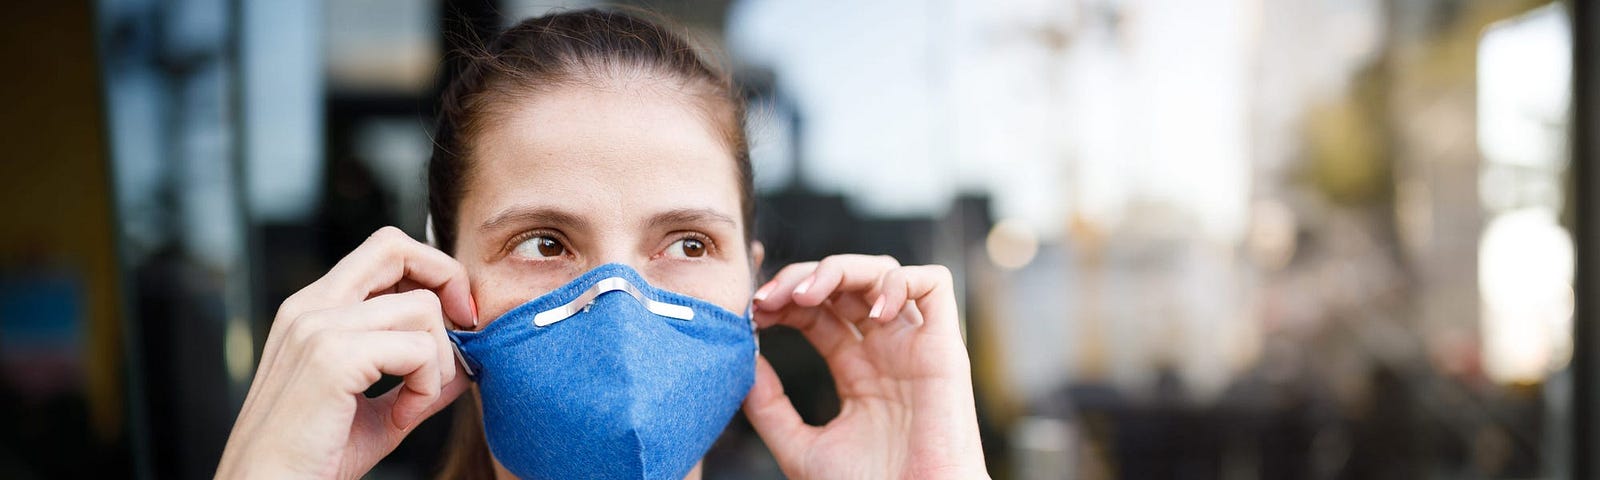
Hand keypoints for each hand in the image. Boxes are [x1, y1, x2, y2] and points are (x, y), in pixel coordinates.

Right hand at [216, 227, 477, 478]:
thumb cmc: (313, 461)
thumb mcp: (378, 411)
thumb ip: (417, 378)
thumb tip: (466, 359)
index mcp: (313, 310)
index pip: (385, 250)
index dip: (434, 271)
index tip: (458, 318)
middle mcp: (310, 307)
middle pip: (396, 245)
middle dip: (448, 280)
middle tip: (464, 329)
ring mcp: (316, 328)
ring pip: (422, 307)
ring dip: (439, 360)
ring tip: (414, 402)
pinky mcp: (331, 358)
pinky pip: (418, 350)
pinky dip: (426, 386)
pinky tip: (404, 416)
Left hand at [743, 254, 988, 478]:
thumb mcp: (798, 447)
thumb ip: (769, 406)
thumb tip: (743, 358)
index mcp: (856, 370)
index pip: (818, 311)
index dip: (785, 299)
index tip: (754, 311)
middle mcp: (885, 351)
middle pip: (844, 284)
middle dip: (802, 277)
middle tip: (770, 298)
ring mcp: (914, 346)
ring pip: (883, 272)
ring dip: (840, 269)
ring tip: (807, 296)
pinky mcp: (944, 347)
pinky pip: (934, 284)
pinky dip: (899, 280)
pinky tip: (869, 311)